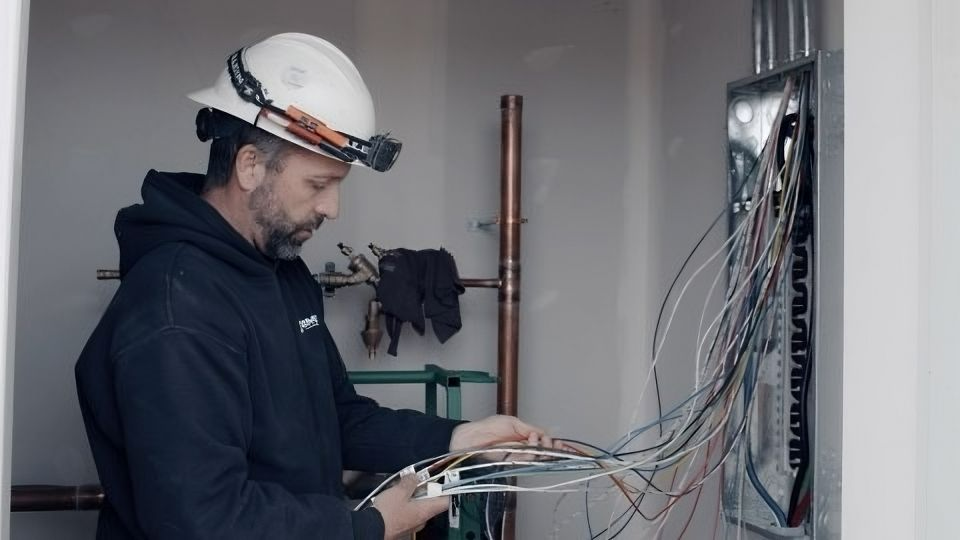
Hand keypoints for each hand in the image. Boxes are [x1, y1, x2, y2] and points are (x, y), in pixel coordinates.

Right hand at [372, 474, 447, 539]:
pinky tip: (394, 498)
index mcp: (426, 511)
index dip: (445, 490)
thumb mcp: (400, 491)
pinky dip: (405, 504)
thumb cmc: (388, 511)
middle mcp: (422, 520)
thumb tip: (416, 476)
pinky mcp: (402, 526)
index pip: (445, 502)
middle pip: (431, 503)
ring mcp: (412, 525)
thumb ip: (410, 481)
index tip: (440, 480)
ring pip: (418, 507)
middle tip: (415, 480)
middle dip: (425, 490)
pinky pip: (408, 513)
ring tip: (402, 487)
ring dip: (413, 497)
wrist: (369, 528)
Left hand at [449, 414, 563, 452]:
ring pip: (536, 459)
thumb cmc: (488, 427)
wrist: (472, 436)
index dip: (552, 444)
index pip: (543, 444)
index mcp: (525, 439)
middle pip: (543, 454)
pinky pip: (525, 461)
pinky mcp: (510, 464)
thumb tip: (545, 433)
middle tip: (551, 442)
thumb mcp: (513, 422)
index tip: (558, 441)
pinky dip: (531, 453)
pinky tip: (531, 442)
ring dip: (541, 449)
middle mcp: (523, 450)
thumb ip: (529, 429)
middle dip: (550, 449)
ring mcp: (517, 458)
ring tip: (537, 438)